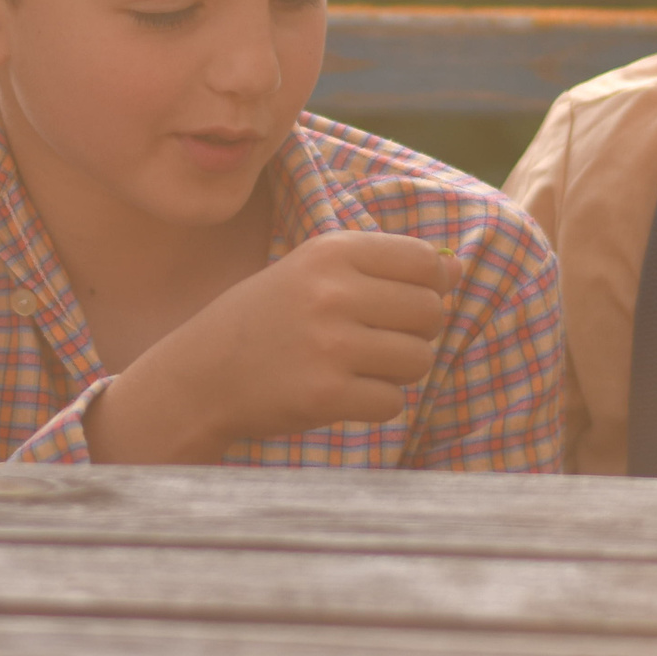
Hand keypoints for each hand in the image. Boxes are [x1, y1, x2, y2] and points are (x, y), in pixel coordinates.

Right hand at [84, 230, 463, 463]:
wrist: (200, 374)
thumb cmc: (265, 320)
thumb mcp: (312, 273)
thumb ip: (381, 267)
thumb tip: (456, 271)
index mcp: (331, 252)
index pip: (425, 262)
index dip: (428, 287)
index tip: (397, 304)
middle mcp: (332, 292)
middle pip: (431, 312)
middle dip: (415, 332)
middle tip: (375, 341)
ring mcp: (329, 345)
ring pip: (419, 359)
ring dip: (398, 371)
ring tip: (356, 367)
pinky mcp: (326, 394)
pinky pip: (393, 401)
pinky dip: (376, 403)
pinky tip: (341, 393)